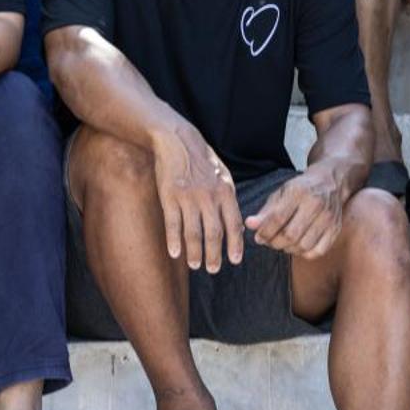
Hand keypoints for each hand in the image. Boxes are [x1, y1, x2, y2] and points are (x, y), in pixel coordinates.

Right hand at [150, 125, 243, 272]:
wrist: (177, 140)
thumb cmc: (201, 160)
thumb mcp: (222, 176)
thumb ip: (229, 200)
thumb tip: (238, 226)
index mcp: (225, 191)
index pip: (233, 224)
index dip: (235, 245)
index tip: (235, 261)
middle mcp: (209, 196)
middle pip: (214, 233)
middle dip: (214, 255)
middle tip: (213, 269)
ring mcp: (189, 197)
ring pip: (194, 233)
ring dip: (195, 252)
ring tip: (195, 265)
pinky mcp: (170, 196)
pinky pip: (173, 224)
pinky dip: (174, 241)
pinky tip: (174, 253)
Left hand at [244, 167, 344, 259]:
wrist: (330, 182)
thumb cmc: (300, 189)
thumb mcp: (280, 194)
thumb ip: (265, 211)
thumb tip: (249, 225)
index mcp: (298, 192)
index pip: (277, 218)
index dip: (265, 232)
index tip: (258, 237)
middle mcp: (315, 204)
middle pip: (291, 235)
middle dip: (274, 243)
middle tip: (268, 242)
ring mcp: (328, 218)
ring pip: (303, 245)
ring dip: (288, 249)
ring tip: (281, 243)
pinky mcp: (335, 229)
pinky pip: (318, 251)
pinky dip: (304, 254)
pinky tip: (297, 246)